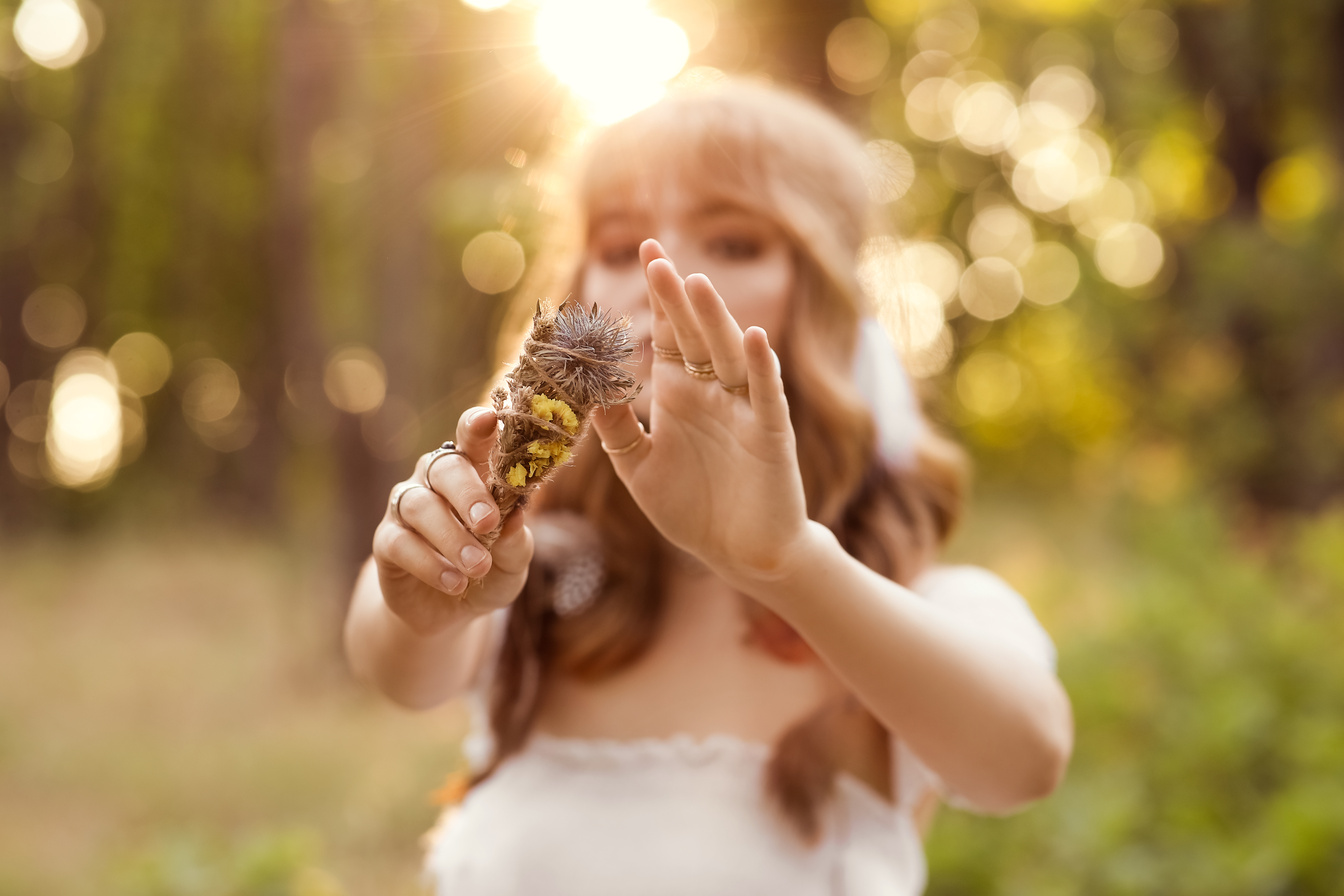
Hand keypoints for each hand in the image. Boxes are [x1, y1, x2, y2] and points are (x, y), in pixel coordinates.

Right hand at [371, 407, 532, 634]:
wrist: (450, 613)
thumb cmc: (489, 572)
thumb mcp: (513, 562)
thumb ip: (516, 540)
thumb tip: (516, 516)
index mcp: (473, 472)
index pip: (472, 439)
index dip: (478, 426)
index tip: (489, 419)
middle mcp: (435, 481)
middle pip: (444, 467)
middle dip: (468, 492)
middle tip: (487, 522)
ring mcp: (407, 509)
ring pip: (420, 506)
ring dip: (451, 536)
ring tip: (477, 566)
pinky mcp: (387, 542)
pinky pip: (400, 542)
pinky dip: (430, 563)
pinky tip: (454, 582)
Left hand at [590, 239, 809, 586]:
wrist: (740, 555)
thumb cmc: (692, 509)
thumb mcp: (639, 469)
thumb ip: (615, 429)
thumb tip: (586, 390)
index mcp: (680, 394)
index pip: (668, 334)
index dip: (659, 296)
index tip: (645, 252)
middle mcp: (712, 392)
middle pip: (694, 334)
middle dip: (677, 297)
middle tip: (657, 257)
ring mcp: (743, 410)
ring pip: (727, 355)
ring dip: (714, 320)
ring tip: (696, 284)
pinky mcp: (770, 435)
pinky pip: (765, 395)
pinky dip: (759, 367)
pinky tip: (752, 337)